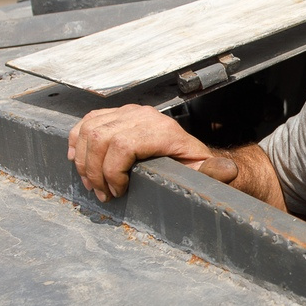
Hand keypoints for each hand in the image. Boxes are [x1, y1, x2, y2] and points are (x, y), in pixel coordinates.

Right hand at [68, 104, 210, 201]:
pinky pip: (89, 120)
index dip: (112, 172)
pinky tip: (78, 158)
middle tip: (101, 193)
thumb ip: (213, 172)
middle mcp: (144, 116)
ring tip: (91, 182)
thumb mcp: (207, 170)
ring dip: (84, 159)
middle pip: (101, 138)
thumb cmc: (198, 166)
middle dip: (94, 170)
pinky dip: (78, 139)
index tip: (117, 192)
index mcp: (162, 130)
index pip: (123, 146)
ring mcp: (129, 112)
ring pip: (91, 128)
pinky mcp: (119, 113)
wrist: (195, 152)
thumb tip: (227, 170)